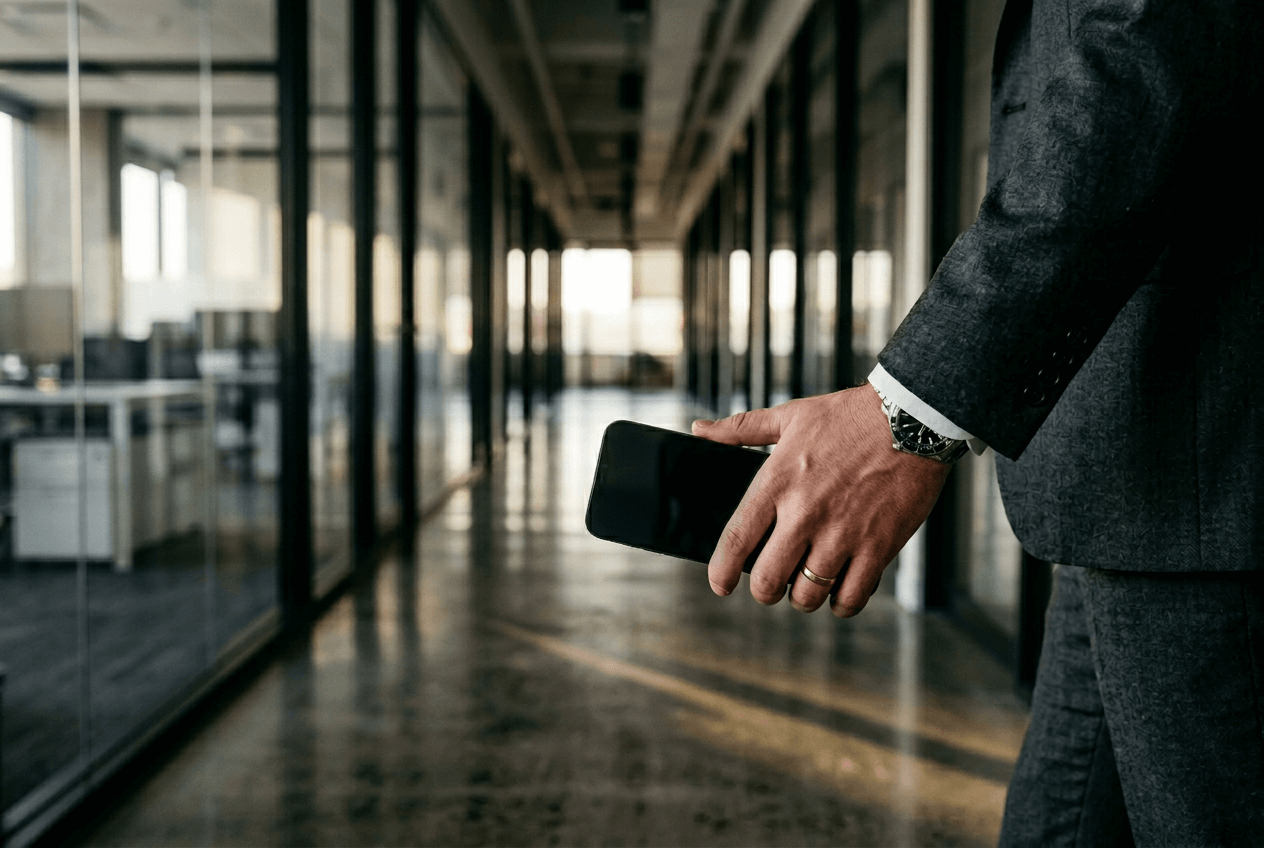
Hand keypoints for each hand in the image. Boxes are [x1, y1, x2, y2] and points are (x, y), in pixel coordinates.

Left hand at [691, 385, 951, 616]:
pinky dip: (842, 603)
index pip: (737, 539)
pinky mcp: (879, 546)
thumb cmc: (850, 415)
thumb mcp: (790, 415)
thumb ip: (740, 429)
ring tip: (808, 583)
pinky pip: (852, 597)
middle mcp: (806, 513)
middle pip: (768, 580)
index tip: (719, 584)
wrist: (913, 416)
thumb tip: (699, 429)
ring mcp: (843, 533)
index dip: (721, 571)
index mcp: (778, 482)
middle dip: (764, 590)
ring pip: (808, 595)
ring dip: (803, 597)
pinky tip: (840, 590)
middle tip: (770, 585)